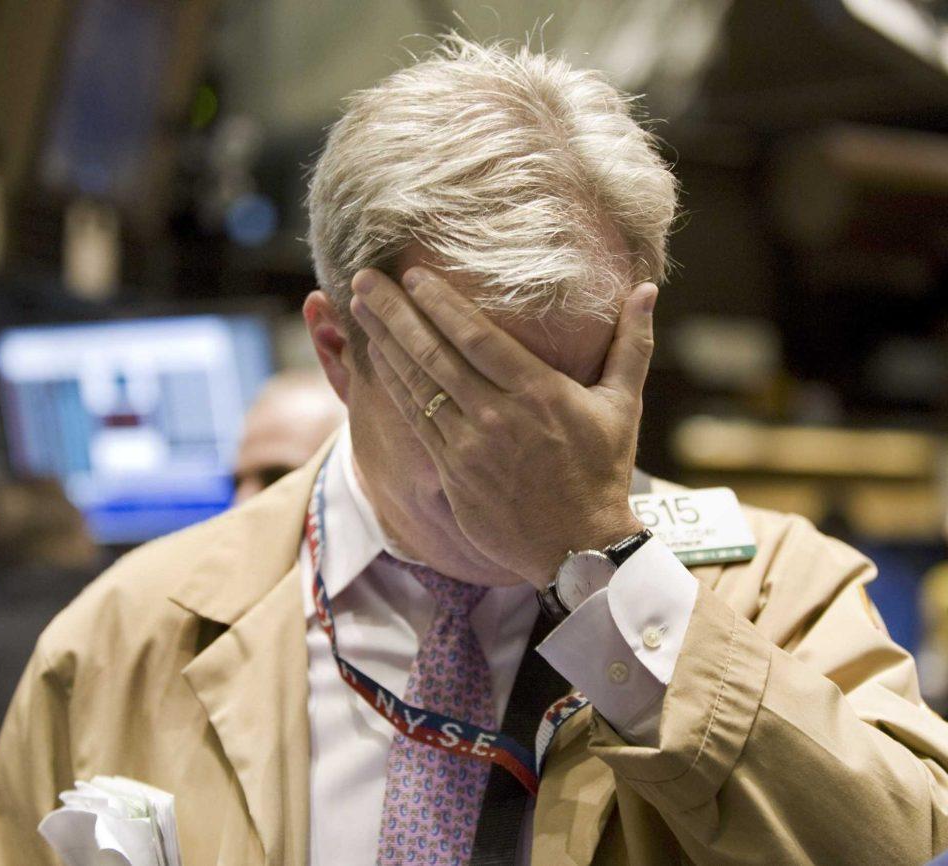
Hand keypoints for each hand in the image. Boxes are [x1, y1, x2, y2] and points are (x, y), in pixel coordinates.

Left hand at [349, 266, 655, 586]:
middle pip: (435, 354)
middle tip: (363, 279)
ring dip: (384, 343)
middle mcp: (498, 415)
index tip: (412, 275)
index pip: (477, 337)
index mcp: (539, 392)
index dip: (440, 304)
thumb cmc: (602, 473)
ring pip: (417, 384)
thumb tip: (649, 289)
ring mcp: (469, 446)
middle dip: (395, 313)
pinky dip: (393, 387)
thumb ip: (632, 343)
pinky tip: (376, 362)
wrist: (579, 549)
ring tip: (358, 309)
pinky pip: (415, 421)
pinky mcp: (452, 472)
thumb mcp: (624, 405)